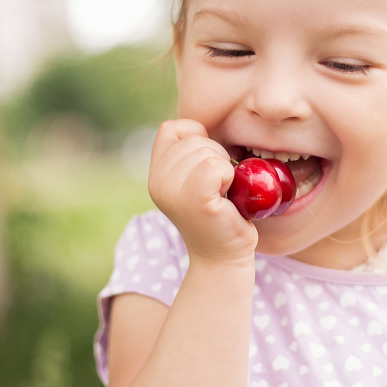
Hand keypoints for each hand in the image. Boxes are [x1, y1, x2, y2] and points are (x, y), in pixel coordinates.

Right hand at [148, 120, 257, 263]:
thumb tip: (200, 130)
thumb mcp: (195, 180)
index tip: (208, 164)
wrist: (223, 258)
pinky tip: (227, 197)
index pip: (171, 129)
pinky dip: (230, 176)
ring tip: (222, 193)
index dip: (196, 137)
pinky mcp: (196, 200)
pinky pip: (217, 166)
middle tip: (219, 186)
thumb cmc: (218, 215)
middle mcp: (158, 182)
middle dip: (216, 155)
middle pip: (193, 139)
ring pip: (207, 151)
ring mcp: (174, 192)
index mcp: (156, 175)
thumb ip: (190, 156)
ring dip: (225, 168)